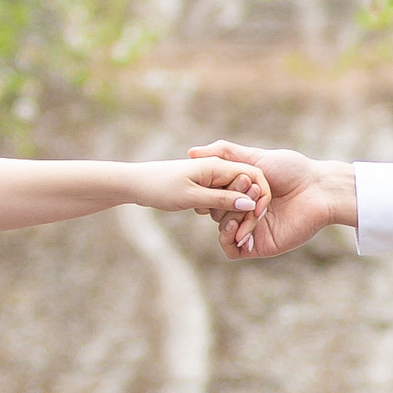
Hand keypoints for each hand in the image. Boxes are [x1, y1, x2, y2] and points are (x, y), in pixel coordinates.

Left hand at [136, 156, 267, 219]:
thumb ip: (221, 200)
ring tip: (221, 222)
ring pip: (232, 194)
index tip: (253, 217)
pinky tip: (204, 214)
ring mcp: (209, 176)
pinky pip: (219, 197)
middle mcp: (217, 168)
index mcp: (218, 166)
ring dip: (230, 209)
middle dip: (244, 207)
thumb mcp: (192, 197)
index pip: (252, 177)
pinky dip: (217, 207)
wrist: (134, 183)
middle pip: (245, 187)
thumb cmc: (160, 187)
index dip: (257, 197)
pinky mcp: (201, 185)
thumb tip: (248, 205)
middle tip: (237, 227)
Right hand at [186, 141, 353, 257]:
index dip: (211, 189)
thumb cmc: (292, 170)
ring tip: (247, 210)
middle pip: (216, 212)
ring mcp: (251, 229)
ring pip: (222, 230)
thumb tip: (191, 153)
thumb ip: (226, 154)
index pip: (213, 195)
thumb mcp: (256, 158)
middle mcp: (244, 210)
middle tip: (248, 191)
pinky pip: (232, 250)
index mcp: (241, 191)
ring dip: (229, 219)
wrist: (318, 190)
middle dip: (225, 202)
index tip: (216, 180)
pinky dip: (229, 240)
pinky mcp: (260, 245)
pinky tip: (239, 230)